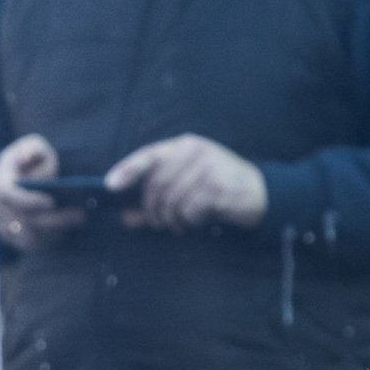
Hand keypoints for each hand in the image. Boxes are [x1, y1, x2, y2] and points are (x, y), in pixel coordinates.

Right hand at [0, 134, 82, 250]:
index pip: (7, 196)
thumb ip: (32, 149)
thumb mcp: (33, 147)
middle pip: (25, 221)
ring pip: (31, 238)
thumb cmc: (31, 161)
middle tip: (81, 214)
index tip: (51, 201)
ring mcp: (6, 229)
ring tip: (81, 219)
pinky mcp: (18, 241)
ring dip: (58, 231)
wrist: (21, 180)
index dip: (28, 201)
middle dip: (54, 219)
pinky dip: (55, 238)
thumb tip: (26, 157)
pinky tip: (72, 228)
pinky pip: (36, 245)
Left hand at [105, 135, 268, 229]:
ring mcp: (208, 167)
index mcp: (185, 146)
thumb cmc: (218, 189)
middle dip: (153, 210)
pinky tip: (202, 219)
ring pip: (172, 200)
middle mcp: (195, 152)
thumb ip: (157, 199)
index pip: (148, 155)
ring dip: (173, 219)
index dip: (127, 170)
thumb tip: (126, 218)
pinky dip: (191, 221)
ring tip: (183, 223)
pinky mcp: (218, 186)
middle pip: (157, 185)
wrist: (259, 193)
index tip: (110, 186)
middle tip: (160, 224)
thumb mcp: (187, 187)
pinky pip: (190, 210)